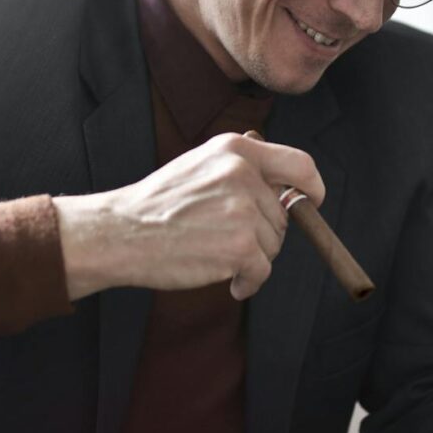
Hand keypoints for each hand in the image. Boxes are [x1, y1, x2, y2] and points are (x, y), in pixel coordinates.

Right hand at [52, 132, 324, 300]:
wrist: (120, 233)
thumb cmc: (158, 205)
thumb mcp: (200, 166)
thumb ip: (241, 171)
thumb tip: (288, 190)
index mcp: (236, 149)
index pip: (300, 165)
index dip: (312, 188)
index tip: (311, 203)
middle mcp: (243, 174)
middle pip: (283, 216)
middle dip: (262, 234)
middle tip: (224, 240)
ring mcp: (243, 210)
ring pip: (273, 245)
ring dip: (251, 259)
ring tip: (213, 254)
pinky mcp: (240, 246)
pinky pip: (262, 271)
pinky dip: (247, 282)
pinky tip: (228, 282)